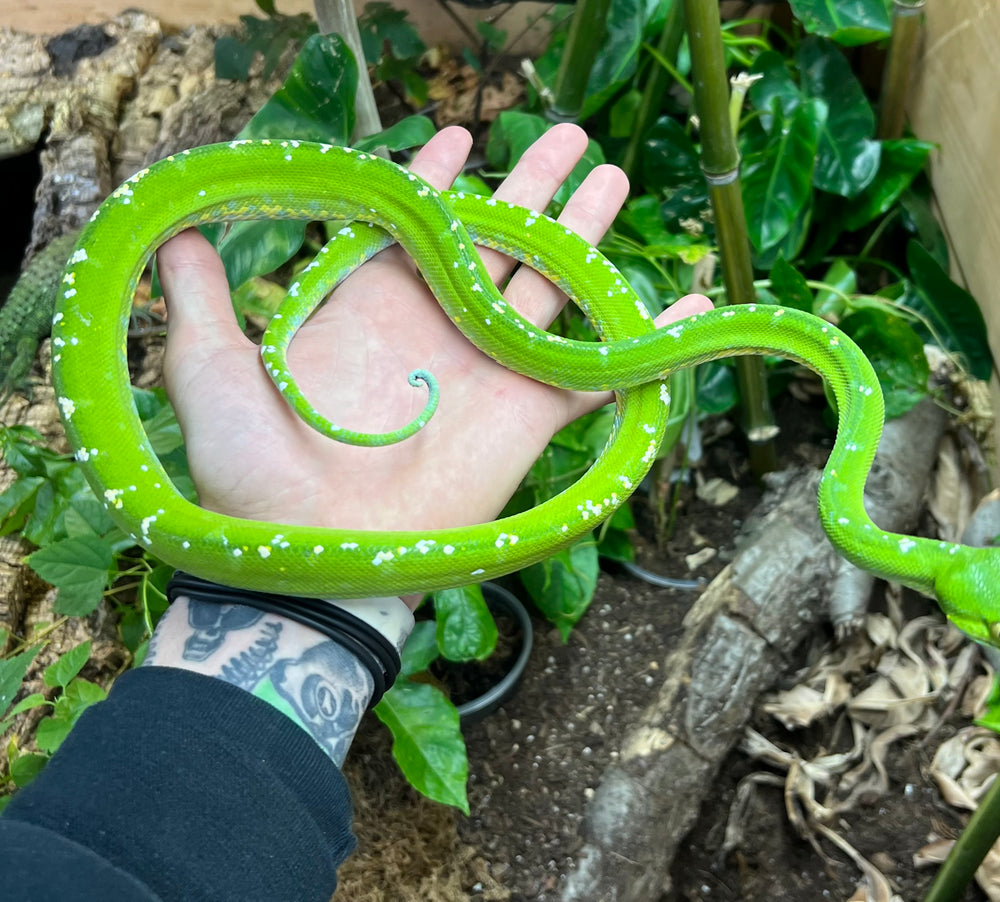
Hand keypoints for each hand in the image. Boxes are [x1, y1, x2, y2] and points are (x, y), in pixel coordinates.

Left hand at [158, 124, 710, 538]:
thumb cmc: (252, 475)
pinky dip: (642, 340)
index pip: (416, 226)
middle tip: (566, 136)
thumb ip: (202, 301)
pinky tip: (679, 304)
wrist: (314, 562)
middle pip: (497, 241)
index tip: (460, 135)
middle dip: (531, 187)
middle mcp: (438, 329)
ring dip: (582, 233)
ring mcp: (489, 369)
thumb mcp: (210, 373)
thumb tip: (174, 231)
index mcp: (371, 307)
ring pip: (550, 285)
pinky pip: (598, 370)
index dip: (436, 179)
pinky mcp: (530, 415)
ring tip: (610, 178)